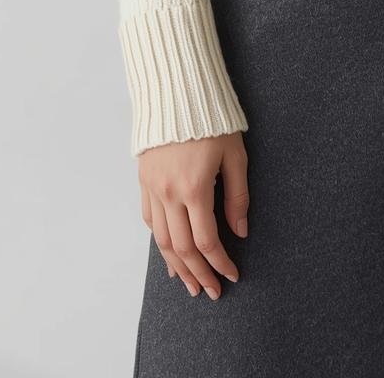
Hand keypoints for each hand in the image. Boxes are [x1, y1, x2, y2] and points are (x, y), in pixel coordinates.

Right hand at [138, 132, 248, 297]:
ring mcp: (153, 188)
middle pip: (182, 248)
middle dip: (198, 274)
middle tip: (211, 291)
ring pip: (162, 241)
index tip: (232, 275)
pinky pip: (150, 220)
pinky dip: (160, 242)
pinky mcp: (144, 180)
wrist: (177, 91)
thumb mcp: (235, 154)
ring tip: (190, 284)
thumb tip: (239, 231)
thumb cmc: (212, 119)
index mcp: (195, 188)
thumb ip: (237, 196)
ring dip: (176, 267)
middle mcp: (169, 194)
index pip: (207, 241)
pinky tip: (169, 254)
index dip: (220, 263)